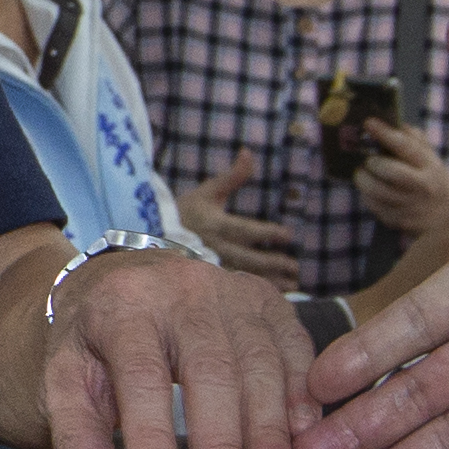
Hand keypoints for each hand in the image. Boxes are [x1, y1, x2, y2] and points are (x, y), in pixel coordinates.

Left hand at [44, 243, 315, 448]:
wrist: (130, 280)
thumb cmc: (98, 344)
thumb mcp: (67, 381)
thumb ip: (77, 438)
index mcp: (123, 305)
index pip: (140, 374)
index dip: (150, 435)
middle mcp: (184, 290)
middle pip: (210, 369)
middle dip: (221, 444)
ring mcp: (235, 293)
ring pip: (260, 363)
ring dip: (271, 434)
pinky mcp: (272, 304)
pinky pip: (297, 353)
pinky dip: (303, 404)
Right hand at [169, 157, 299, 286]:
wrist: (153, 235)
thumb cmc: (185, 211)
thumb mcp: (208, 191)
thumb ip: (232, 176)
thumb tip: (248, 152)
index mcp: (217, 225)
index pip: (247, 230)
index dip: (269, 233)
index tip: (288, 235)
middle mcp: (216, 248)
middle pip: (250, 259)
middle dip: (275, 264)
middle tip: (295, 267)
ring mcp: (212, 267)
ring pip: (245, 276)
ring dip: (270, 282)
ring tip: (293, 286)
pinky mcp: (210, 279)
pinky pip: (235, 288)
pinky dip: (254, 293)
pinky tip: (271, 296)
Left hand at [349, 117, 448, 235]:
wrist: (445, 216)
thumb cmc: (431, 179)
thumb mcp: (430, 158)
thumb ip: (414, 140)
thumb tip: (394, 124)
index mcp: (430, 166)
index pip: (406, 147)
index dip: (385, 133)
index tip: (369, 123)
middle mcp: (422, 187)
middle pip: (390, 171)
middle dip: (373, 162)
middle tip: (368, 159)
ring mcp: (410, 207)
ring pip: (376, 191)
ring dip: (363, 178)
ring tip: (363, 173)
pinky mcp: (397, 221)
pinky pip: (373, 205)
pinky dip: (366, 194)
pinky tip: (370, 190)